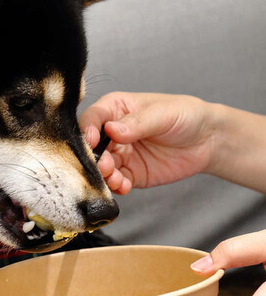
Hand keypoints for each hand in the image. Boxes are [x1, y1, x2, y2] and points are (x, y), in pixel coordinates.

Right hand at [80, 92, 214, 193]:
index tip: (91, 141)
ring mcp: (120, 154)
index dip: (88, 130)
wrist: (207, 140)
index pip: (93, 118)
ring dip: (103, 175)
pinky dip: (116, 186)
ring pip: (101, 167)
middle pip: (91, 147)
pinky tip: (123, 186)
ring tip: (115, 178)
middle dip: (93, 158)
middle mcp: (112, 132)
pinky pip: (117, 182)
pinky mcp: (130, 173)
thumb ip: (137, 123)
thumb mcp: (162, 114)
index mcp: (116, 109)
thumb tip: (111, 130)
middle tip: (104, 165)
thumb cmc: (185, 116)